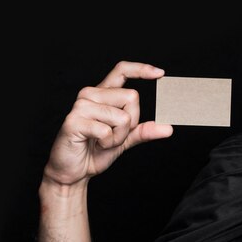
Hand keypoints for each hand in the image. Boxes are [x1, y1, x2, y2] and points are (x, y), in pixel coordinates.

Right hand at [43, 61, 173, 186]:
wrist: (73, 172)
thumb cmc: (95, 152)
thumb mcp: (125, 140)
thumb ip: (143, 131)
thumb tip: (168, 128)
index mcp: (103, 94)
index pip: (122, 70)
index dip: (141, 69)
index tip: (160, 73)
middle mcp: (91, 95)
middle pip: (132, 97)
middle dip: (131, 123)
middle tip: (113, 135)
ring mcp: (81, 106)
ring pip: (122, 117)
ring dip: (118, 137)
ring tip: (102, 142)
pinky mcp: (73, 121)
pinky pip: (106, 131)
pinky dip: (107, 143)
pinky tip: (95, 145)